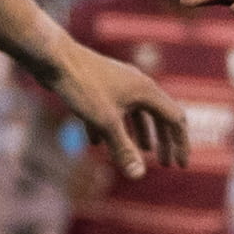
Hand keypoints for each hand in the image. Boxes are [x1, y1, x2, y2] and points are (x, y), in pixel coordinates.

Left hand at [56, 48, 192, 182]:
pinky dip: (112, 126)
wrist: (53, 58)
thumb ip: (123, 150)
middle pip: (159, 115)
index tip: (179, 166)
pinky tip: (97, 143)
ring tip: (142, 151)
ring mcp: (118, 83)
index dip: (180, 144)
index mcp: (146, 91)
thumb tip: (138, 175)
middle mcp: (137, 84)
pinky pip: (114, 108)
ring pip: (136, 111)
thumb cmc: (83, 87)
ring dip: (141, 133)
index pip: (175, 119)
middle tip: (164, 164)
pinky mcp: (100, 85)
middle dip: (163, 141)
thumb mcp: (105, 123)